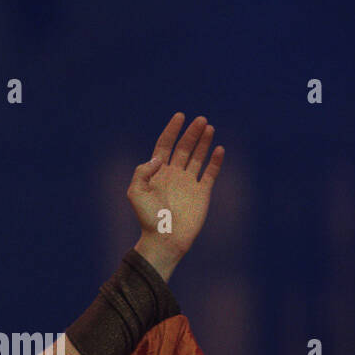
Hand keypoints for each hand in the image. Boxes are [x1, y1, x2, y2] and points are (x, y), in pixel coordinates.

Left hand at [127, 113, 224, 270]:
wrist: (165, 239)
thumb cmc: (148, 218)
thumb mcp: (136, 192)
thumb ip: (143, 172)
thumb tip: (159, 158)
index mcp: (156, 172)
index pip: (165, 145)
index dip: (171, 130)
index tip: (180, 116)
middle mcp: (173, 174)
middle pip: (183, 148)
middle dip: (191, 133)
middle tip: (200, 119)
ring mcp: (188, 183)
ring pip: (197, 157)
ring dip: (203, 142)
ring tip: (208, 127)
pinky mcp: (202, 193)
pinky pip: (210, 173)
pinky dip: (215, 161)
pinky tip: (218, 148)